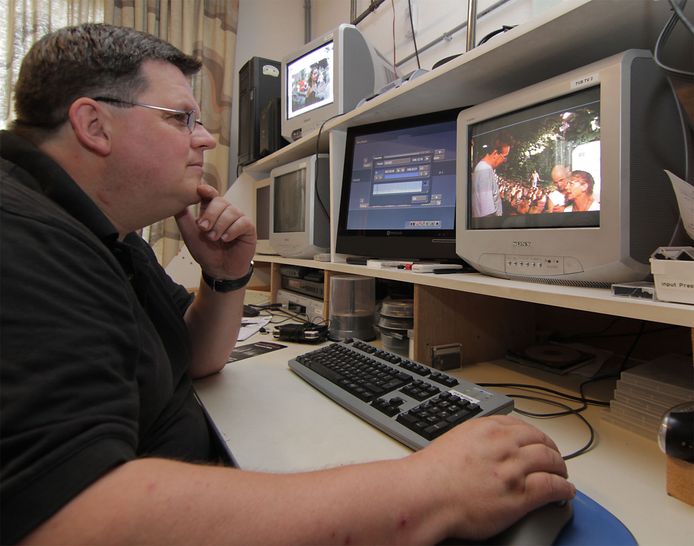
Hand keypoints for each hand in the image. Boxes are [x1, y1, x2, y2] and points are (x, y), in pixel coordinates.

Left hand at [175, 184, 256, 278]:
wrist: (218, 270)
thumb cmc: (206, 252)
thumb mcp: (190, 234)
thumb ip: (183, 218)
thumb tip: (175, 201)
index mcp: (211, 210)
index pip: (211, 194)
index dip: (207, 190)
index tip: (201, 190)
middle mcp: (225, 212)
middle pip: (220, 201)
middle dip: (210, 214)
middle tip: (203, 229)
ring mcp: (238, 219)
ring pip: (231, 212)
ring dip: (220, 226)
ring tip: (215, 239)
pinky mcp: (248, 228)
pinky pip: (243, 222)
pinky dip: (233, 230)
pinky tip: (226, 239)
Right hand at [414, 415, 574, 539]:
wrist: (426, 495)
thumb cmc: (432, 473)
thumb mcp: (455, 439)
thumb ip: (477, 438)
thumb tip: (488, 447)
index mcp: (487, 427)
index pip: (522, 426)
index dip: (535, 437)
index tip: (537, 443)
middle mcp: (503, 443)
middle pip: (541, 441)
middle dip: (551, 451)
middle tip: (554, 460)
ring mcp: (513, 468)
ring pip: (551, 461)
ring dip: (561, 469)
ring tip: (562, 475)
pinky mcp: (520, 494)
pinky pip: (553, 486)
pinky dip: (564, 488)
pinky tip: (565, 492)